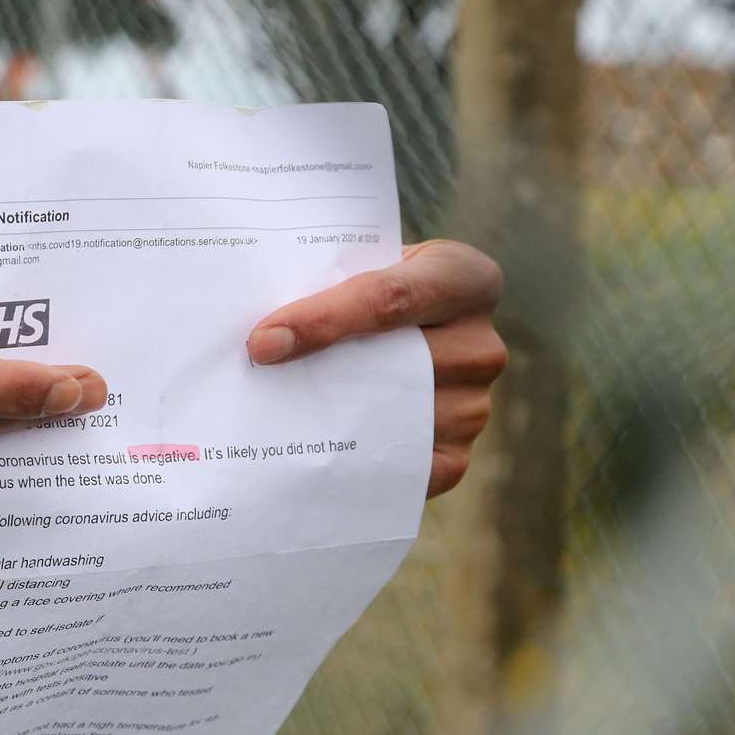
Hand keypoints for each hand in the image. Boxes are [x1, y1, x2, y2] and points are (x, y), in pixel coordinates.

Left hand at [245, 239, 506, 497]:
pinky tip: (306, 450)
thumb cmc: (370, 292)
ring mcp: (474, 404)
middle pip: (396, 361)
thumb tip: (258, 334)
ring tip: (272, 416)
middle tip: (253, 383)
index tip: (263, 342)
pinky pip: (402, 467)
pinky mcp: (454, 455)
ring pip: (396, 415)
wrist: (403, 332)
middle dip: (318, 372)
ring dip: (331, 419)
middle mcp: (480, 344)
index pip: (391, 298)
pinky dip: (353, 461)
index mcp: (464, 279)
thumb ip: (325, 282)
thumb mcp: (360, 267)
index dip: (323, 319)